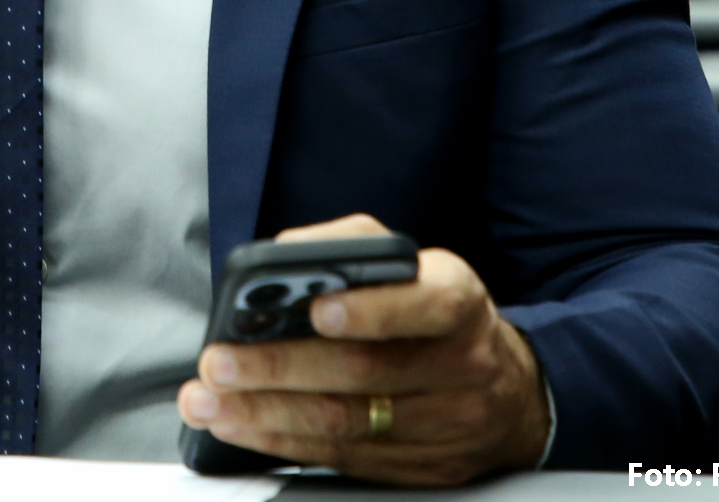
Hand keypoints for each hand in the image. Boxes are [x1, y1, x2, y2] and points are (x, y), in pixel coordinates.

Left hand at [177, 215, 550, 485]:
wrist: (509, 392)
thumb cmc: (434, 313)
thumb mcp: (412, 266)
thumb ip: (351, 249)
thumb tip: (283, 253)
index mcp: (458, 302)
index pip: (424, 304)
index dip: (372, 309)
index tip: (317, 310)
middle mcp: (460, 365)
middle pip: (366, 373)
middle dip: (281, 369)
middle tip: (220, 362)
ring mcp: (445, 426)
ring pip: (348, 423)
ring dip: (266, 413)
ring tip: (210, 401)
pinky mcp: (423, 469)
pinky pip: (345, 458)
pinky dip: (284, 442)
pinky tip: (242, 427)